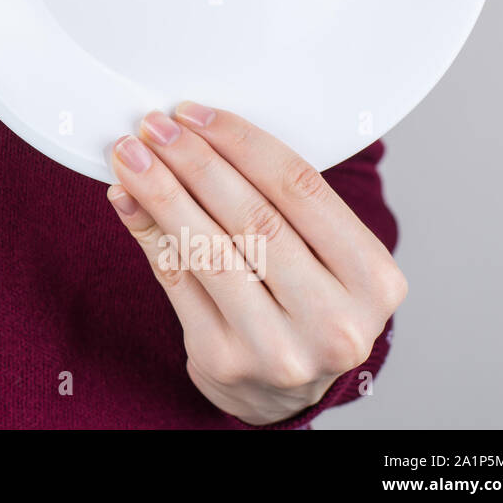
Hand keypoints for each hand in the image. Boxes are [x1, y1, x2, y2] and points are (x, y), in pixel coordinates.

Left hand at [106, 104, 405, 424]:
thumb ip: (268, 198)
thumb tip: (189, 135)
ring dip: (161, 192)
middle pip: (252, 217)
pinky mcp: (224, 360)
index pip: (301, 188)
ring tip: (130, 156)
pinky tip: (128, 199)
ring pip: (209, 249)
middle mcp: (334, 319)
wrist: (281, 390)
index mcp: (374, 278)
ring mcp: (279, 348)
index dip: (241, 142)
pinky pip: (176, 280)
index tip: (194, 113)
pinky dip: (147, 232)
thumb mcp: (313, 251)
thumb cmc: (299, 301)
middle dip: (194, 162)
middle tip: (154, 126)